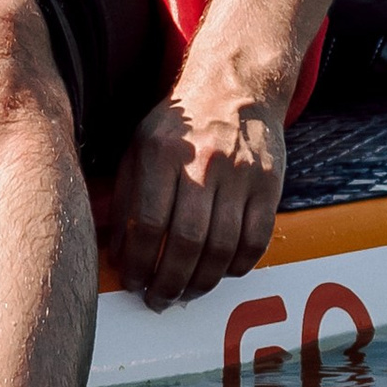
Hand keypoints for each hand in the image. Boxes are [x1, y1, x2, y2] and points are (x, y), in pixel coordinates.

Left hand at [108, 67, 286, 309]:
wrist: (236, 86)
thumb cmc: (180, 126)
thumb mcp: (140, 145)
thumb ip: (126, 197)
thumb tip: (117, 256)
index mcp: (161, 151)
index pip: (146, 223)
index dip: (137, 264)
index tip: (133, 284)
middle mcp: (203, 160)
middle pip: (185, 242)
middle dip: (168, 283)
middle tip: (159, 300)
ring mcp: (241, 172)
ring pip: (222, 248)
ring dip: (201, 283)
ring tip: (186, 293)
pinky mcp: (270, 182)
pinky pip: (256, 242)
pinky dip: (237, 268)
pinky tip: (220, 272)